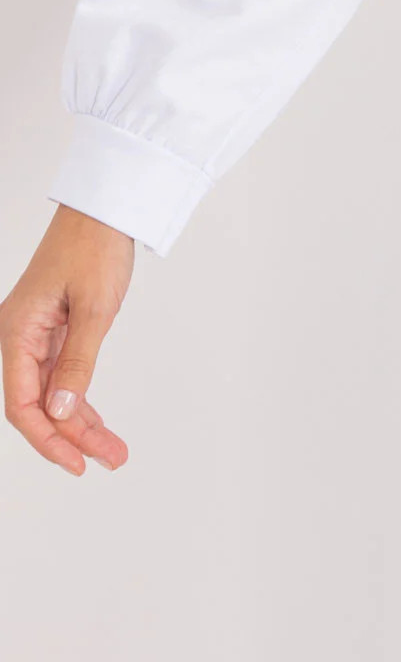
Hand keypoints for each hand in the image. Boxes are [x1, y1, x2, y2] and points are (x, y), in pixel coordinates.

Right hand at [1, 204, 134, 474]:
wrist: (105, 208)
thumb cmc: (96, 246)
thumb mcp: (95, 308)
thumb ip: (77, 363)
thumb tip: (60, 411)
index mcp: (16, 332)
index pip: (22, 404)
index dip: (47, 439)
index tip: (76, 463)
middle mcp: (20, 336)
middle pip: (39, 403)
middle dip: (71, 436)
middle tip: (110, 459)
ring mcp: (38, 333)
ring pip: (53, 392)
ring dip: (80, 422)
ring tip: (112, 451)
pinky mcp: (57, 327)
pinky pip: (62, 374)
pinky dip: (81, 398)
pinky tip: (97, 422)